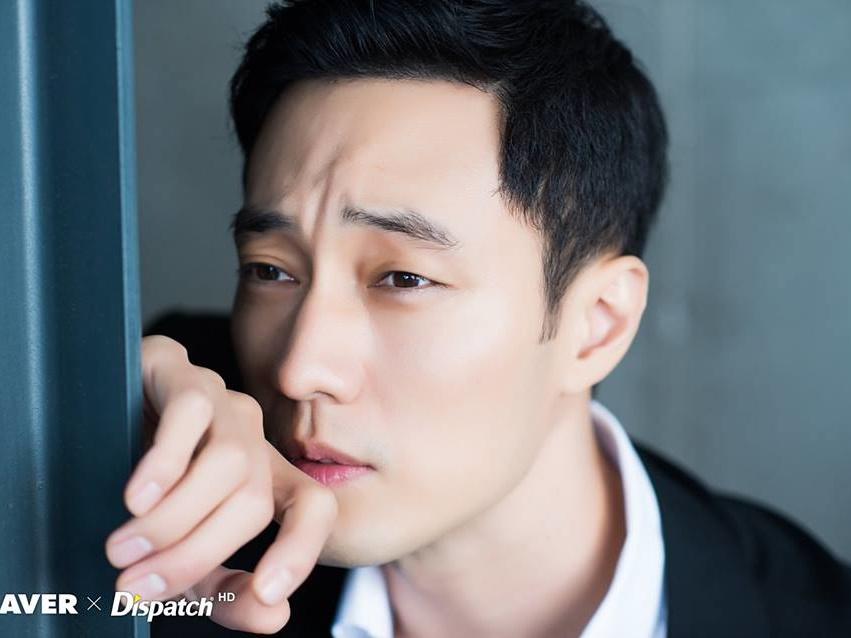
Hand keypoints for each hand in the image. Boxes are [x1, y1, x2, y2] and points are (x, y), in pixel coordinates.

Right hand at [104, 335, 337, 633]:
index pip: (314, 506)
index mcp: (260, 478)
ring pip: (228, 461)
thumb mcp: (177, 552)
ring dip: (173, 518)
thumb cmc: (133, 493)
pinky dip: (164, 463)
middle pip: (254, 499)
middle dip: (196, 552)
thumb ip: (222, 588)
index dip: (301, 550)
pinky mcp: (177, 370)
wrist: (76, 420)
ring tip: (123, 548)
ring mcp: (218, 401)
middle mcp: (249, 438)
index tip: (265, 592)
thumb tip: (273, 616)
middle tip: (136, 582)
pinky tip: (135, 496)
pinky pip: (192, 412)